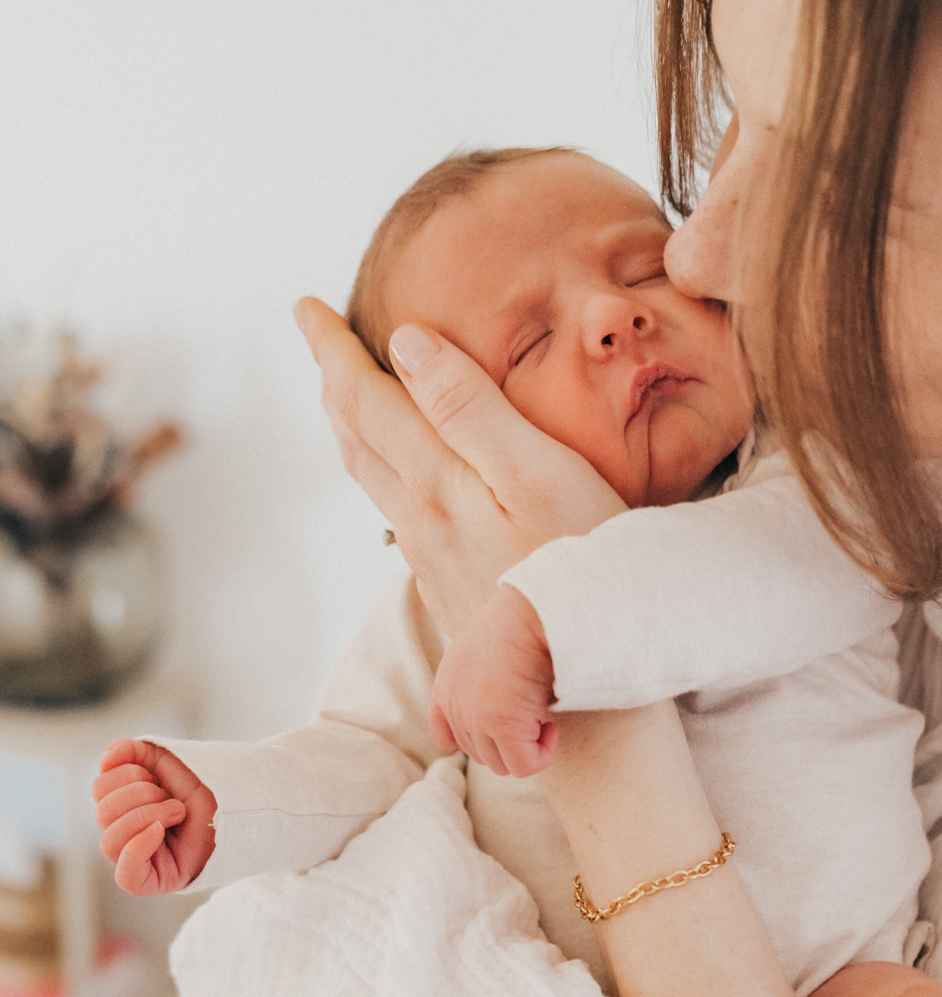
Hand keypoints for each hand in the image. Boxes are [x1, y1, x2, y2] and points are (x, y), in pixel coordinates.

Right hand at [93, 740, 216, 893]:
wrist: (241, 803)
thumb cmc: (204, 787)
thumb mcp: (165, 760)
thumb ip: (131, 752)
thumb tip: (107, 757)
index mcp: (122, 806)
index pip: (100, 790)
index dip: (125, 774)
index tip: (157, 777)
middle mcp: (125, 834)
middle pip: (104, 813)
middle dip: (140, 795)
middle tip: (173, 798)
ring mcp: (138, 860)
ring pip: (110, 843)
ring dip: (146, 816)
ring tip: (178, 811)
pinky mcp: (154, 881)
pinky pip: (126, 877)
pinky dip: (136, 849)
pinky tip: (158, 831)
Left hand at [294, 300, 625, 632]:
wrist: (581, 688)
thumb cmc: (581, 572)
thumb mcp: (538, 473)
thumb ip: (471, 408)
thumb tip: (406, 343)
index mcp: (435, 481)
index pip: (365, 398)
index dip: (332, 349)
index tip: (306, 307)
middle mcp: (420, 520)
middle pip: (357, 436)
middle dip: (335, 379)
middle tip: (318, 333)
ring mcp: (433, 559)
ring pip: (372, 476)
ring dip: (353, 425)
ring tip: (348, 392)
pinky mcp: (453, 587)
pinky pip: (398, 509)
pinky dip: (382, 468)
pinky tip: (401, 474)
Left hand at [431, 586, 558, 776]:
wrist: (533, 611)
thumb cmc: (521, 623)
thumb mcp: (486, 651)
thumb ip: (481, 680)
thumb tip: (509, 703)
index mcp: (447, 687)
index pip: (446, 737)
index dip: (479, 738)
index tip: (506, 722)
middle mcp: (455, 706)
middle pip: (479, 754)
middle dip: (509, 742)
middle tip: (534, 715)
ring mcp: (475, 719)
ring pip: (501, 764)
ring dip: (526, 747)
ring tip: (544, 717)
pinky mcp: (501, 725)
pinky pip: (524, 766)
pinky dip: (542, 754)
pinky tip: (552, 727)